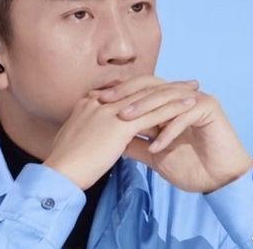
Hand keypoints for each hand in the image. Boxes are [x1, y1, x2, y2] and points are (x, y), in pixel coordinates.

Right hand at [43, 78, 199, 189]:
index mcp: (89, 103)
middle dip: (163, 84)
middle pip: (138, 89)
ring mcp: (110, 111)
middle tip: (183, 81)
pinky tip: (188, 106)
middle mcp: (100, 101)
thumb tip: (96, 134)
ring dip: (174, 92)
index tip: (159, 87)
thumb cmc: (66, 161)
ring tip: (192, 88)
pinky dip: (173, 109)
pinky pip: (153, 114)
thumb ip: (89, 129)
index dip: (144, 88)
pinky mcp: (121, 125)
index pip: (123, 91)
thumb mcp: (76, 138)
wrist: (60, 171)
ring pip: (149, 98)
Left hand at [100, 75, 252, 192]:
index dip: (118, 94)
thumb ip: (134, 142)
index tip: (96, 102)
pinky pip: (184, 116)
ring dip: (144, 110)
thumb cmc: (188, 166)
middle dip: (126, 94)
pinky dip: (168, 131)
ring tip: (125, 121)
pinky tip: (156, 147)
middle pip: (150, 86)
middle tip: (106, 102)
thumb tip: (108, 137)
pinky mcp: (209, 107)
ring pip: (165, 98)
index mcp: (167, 101)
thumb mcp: (153, 154)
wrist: (219, 181)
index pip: (139, 90)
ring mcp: (196, 98)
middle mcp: (181, 95)